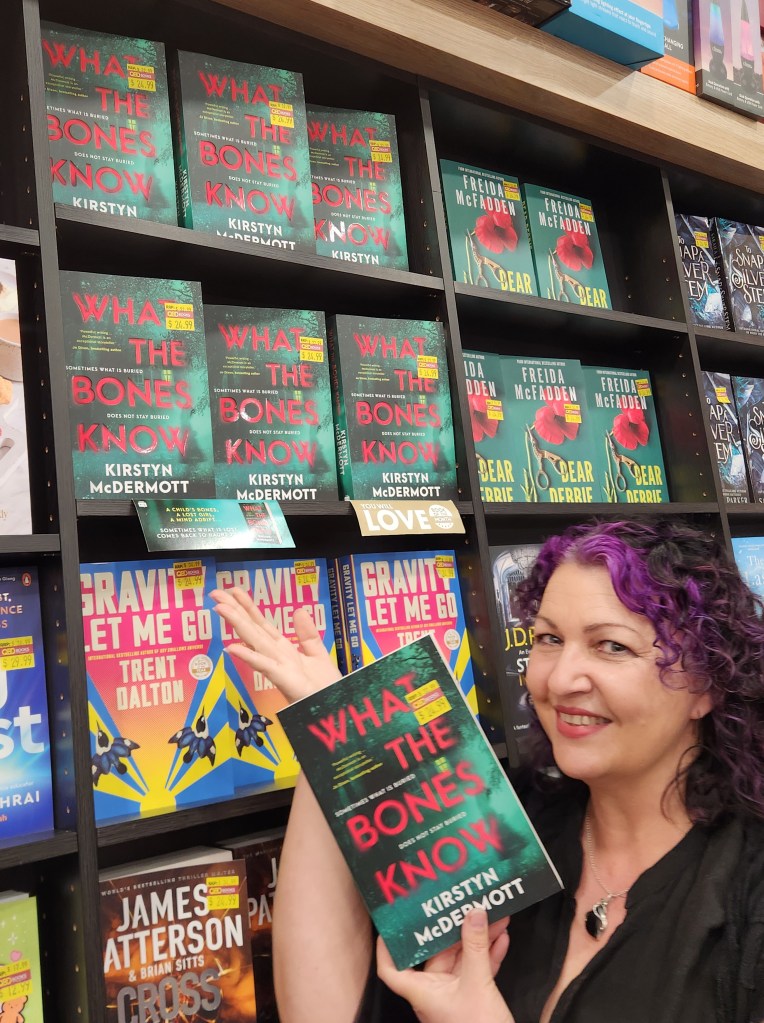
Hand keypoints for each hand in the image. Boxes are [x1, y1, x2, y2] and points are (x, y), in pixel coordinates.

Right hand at [210, 586, 341, 703]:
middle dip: (235, 611)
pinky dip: (250, 657)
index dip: (248, 607)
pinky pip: (266, 667)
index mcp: (283, 650)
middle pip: (253, 629)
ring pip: (256, 643)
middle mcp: (277, 657)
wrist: (336, 711)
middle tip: (215, 593)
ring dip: (238, 625)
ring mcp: (279, 669)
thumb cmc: (325, 689)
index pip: (261, 624)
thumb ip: (307, 635)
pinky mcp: (286, 682)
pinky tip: (232, 648)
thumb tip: (298, 610)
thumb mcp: (318, 656)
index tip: (233, 590)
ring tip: (221, 609)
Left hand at [376, 909, 512, 1022]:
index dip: (387, 947)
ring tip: (493, 914)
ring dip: (478, 939)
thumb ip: (476, 948)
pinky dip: (489, 954)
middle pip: (437, 953)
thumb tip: (473, 912)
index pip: (392, 969)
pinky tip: (502, 938)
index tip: (394, 921)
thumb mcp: (478, 985)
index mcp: (422, 991)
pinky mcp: (475, 1000)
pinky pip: (479, 970)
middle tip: (463, 904)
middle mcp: (434, 991)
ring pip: (463, 959)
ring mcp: (455, 995)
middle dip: (454, 928)